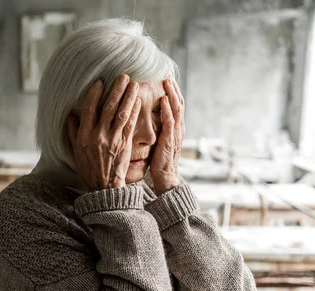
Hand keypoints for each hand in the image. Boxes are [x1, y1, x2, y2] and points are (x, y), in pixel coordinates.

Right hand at [67, 75, 140, 191]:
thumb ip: (73, 133)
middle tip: (123, 76)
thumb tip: (71, 116)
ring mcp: (112, 139)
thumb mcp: (76, 151)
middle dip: (116, 90)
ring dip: (128, 96)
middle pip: (108, 108)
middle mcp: (98, 135)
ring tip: (133, 83)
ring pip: (121, 113)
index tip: (100, 82)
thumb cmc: (89, 169)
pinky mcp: (124, 144)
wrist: (104, 186)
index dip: (94, 94)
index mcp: (84, 136)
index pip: (89, 110)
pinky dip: (134, 111)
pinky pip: (130, 124)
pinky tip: (138, 101)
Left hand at [150, 77, 184, 195]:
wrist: (166, 179)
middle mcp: (178, 129)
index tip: (165, 78)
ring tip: (167, 81)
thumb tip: (149, 118)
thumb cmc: (160, 162)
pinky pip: (170, 122)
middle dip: (173, 88)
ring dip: (172, 93)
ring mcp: (175, 134)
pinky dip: (168, 110)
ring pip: (177, 109)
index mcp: (175, 128)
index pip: (175, 105)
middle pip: (178, 103)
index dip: (172, 91)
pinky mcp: (169, 141)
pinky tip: (165, 100)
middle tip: (167, 73)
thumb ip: (158, 130)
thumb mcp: (159, 142)